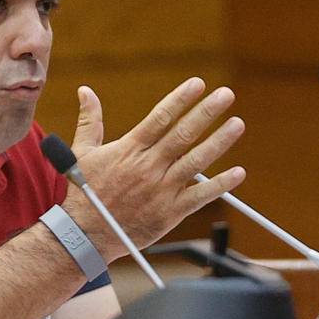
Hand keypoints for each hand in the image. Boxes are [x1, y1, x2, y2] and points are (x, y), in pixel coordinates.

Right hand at [57, 78, 245, 258]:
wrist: (84, 235)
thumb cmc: (83, 193)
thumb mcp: (81, 153)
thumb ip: (90, 121)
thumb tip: (85, 91)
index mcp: (129, 150)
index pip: (160, 117)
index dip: (181, 99)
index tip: (198, 84)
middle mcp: (148, 167)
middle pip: (183, 134)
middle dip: (206, 112)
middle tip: (226, 95)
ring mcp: (161, 189)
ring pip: (196, 161)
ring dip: (218, 141)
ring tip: (237, 124)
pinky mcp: (170, 212)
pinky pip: (200, 195)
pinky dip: (220, 184)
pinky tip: (238, 173)